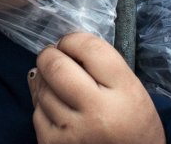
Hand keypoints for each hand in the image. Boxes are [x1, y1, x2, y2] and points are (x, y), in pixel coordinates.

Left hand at [27, 32, 163, 143]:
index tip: (70, 44)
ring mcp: (73, 131)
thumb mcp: (131, 90)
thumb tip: (59, 47)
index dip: (73, 40)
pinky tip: (57, 109)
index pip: (90, 48)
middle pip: (56, 66)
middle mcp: (97, 112)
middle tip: (54, 57)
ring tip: (60, 87)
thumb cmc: (133, 125)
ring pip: (42, 87)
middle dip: (50, 55)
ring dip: (45, 80)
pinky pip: (37, 111)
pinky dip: (43, 105)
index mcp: (124, 92)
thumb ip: (102, 65)